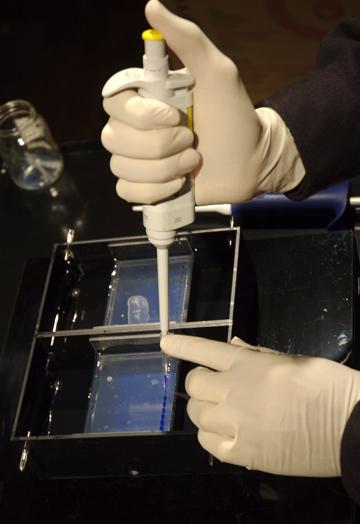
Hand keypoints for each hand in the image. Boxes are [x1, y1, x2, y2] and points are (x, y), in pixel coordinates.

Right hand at [101, 0, 304, 204]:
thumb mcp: (218, 72)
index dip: (140, 116)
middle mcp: (135, 129)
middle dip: (159, 146)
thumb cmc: (234, 115)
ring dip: (163, 170)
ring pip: (121, 168)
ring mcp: (139, 160)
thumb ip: (188, 40)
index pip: (112, 103)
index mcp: (144, 100)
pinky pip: (126, 191)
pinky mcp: (146, 187)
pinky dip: (153, 191)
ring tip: (192, 163)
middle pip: (114, 139)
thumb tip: (152, 7)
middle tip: (191, 141)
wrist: (250, 162)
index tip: (176, 117)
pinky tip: (178, 183)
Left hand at [161, 334, 359, 476]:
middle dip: (200, 382)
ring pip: (197, 415)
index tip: (165, 343)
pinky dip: (211, 436)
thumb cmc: (326, 386)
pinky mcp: (244, 453)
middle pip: (194, 384)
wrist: (350, 426)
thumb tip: (235, 344)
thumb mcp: (293, 359)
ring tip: (222, 411)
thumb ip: (258, 354)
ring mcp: (236, 423)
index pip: (205, 350)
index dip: (183, 345)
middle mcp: (235, 391)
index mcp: (248, 364)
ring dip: (205, 409)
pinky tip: (225, 433)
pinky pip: (208, 443)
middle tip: (215, 386)